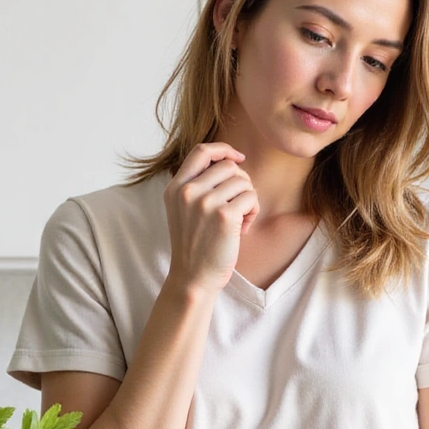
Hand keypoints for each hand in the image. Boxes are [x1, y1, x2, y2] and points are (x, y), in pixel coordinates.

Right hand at [163, 142, 257, 293]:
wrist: (193, 278)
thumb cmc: (195, 245)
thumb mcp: (183, 209)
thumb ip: (197, 184)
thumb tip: (231, 161)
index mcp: (175, 187)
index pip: (201, 151)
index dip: (224, 150)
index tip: (238, 158)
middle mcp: (187, 191)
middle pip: (228, 166)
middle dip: (241, 182)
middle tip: (238, 205)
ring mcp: (205, 203)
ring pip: (243, 181)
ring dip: (248, 199)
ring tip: (239, 220)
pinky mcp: (224, 216)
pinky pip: (251, 198)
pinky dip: (253, 212)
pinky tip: (242, 229)